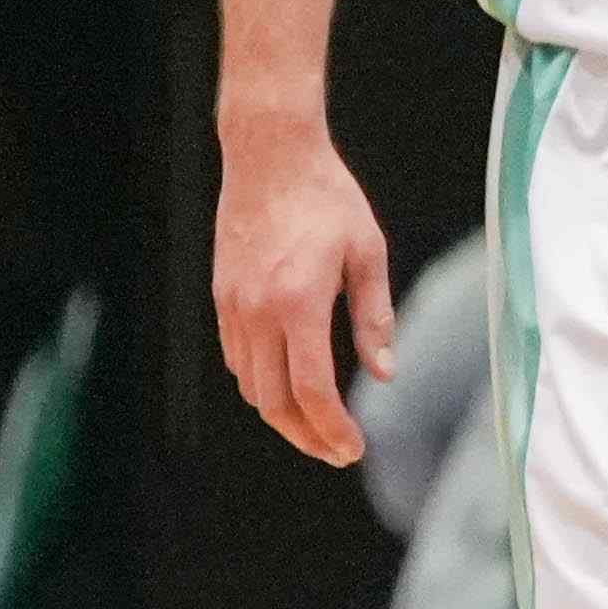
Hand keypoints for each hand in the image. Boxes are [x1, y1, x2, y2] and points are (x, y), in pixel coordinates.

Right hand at [211, 115, 395, 468]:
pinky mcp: (223, 297)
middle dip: (308, 436)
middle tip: (338, 452)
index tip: (354, 449)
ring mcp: (234, 306)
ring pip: (251, 386)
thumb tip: (384, 373)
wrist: (268, 156)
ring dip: (283, 414)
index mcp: (299, 303)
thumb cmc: (326, 198)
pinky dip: (261, 383)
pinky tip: (287, 383)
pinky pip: (237, 358)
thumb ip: (374, 317)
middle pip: (275, 401)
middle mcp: (259, 311)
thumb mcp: (368, 253)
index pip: (311, 390)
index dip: (333, 429)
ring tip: (316, 425)